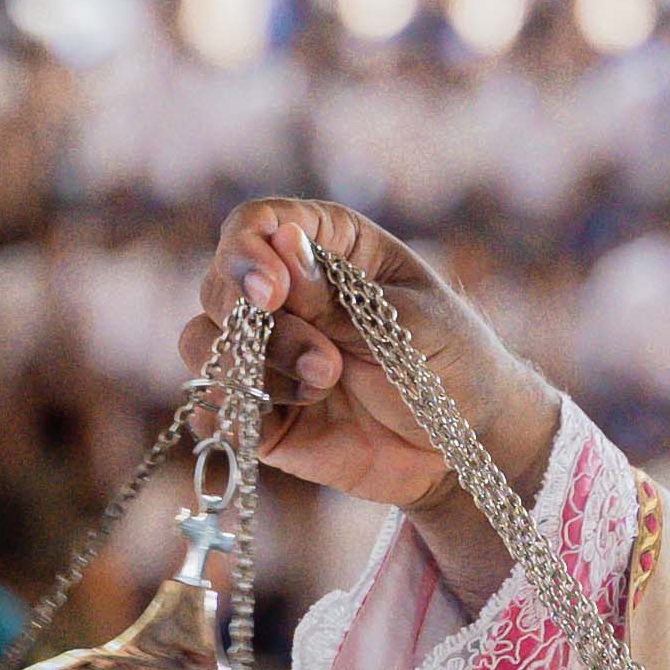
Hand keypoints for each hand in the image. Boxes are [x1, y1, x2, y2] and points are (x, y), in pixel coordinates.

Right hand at [177, 201, 558, 514]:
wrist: (466, 444)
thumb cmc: (450, 363)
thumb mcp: (406, 322)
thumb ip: (337, 296)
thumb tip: (279, 243)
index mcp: (327, 246)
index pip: (255, 225)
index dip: (248, 252)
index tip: (272, 290)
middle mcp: (284, 293)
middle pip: (220, 285)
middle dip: (263, 326)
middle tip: (326, 364)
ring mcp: (266, 353)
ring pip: (204, 343)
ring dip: (253, 370)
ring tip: (323, 386)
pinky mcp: (259, 411)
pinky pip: (211, 408)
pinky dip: (228, 415)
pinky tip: (272, 422)